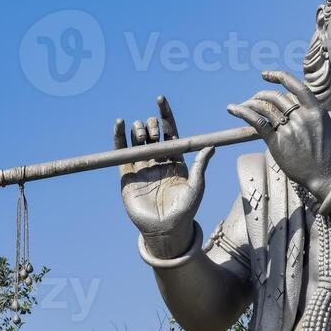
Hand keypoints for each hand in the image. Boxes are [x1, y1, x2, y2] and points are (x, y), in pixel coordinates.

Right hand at [114, 96, 213, 258]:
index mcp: (176, 159)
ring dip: (138, 130)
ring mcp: (142, 166)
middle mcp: (158, 160)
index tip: (160, 99)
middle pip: (153, 133)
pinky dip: (119, 137)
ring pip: (138, 139)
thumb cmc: (185, 210)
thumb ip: (201, 165)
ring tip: (142, 134)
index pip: (169, 131)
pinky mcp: (127, 175)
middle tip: (153, 129)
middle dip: (152, 124)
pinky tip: (119, 124)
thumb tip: (211, 146)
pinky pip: (121, 153)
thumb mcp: (197, 186)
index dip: (164, 115)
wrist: (166, 230)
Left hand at [227, 70, 330, 199]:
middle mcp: (302, 116)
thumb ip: (310, 115)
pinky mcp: (277, 142)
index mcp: (315, 110)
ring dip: (250, 104)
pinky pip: (257, 122)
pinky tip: (234, 109)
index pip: (295, 86)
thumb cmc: (327, 156)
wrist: (326, 176)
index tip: (265, 75)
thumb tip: (293, 108)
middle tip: (253, 99)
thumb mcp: (324, 128)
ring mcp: (289, 128)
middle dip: (261, 95)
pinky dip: (243, 113)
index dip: (278, 77)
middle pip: (276, 97)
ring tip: (241, 106)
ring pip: (264, 107)